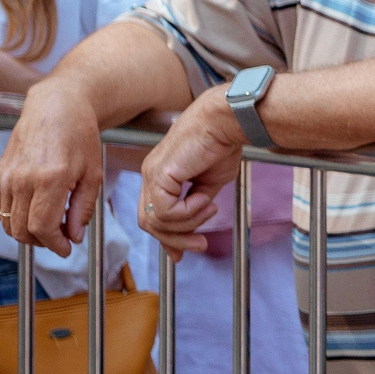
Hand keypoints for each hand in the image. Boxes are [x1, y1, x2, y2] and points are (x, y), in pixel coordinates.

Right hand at [0, 77, 108, 256]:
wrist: (56, 108)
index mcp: (50, 180)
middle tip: (59, 239)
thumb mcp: (92, 173)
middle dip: (41, 242)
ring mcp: (7, 176)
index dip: (54, 244)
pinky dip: (13, 219)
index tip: (66, 249)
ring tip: (48, 228)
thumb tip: (73, 237)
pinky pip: (0, 208)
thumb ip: (82, 208)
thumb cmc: (80, 137)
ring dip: (27, 233)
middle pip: (22, 229)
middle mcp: (23, 179)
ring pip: (8, 222)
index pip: (42, 228)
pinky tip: (32, 214)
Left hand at [136, 88, 247, 257]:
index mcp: (161, 176)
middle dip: (175, 240)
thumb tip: (196, 225)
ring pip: (156, 221)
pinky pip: (167, 211)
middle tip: (200, 245)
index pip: (154, 214)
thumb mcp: (210, 183)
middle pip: (149, 222)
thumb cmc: (222, 144)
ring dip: (188, 224)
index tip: (185, 251)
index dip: (168, 236)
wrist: (225, 122)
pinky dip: (189, 212)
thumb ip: (198, 204)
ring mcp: (151, 175)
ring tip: (210, 209)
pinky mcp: (158, 175)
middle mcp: (150, 176)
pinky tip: (204, 199)